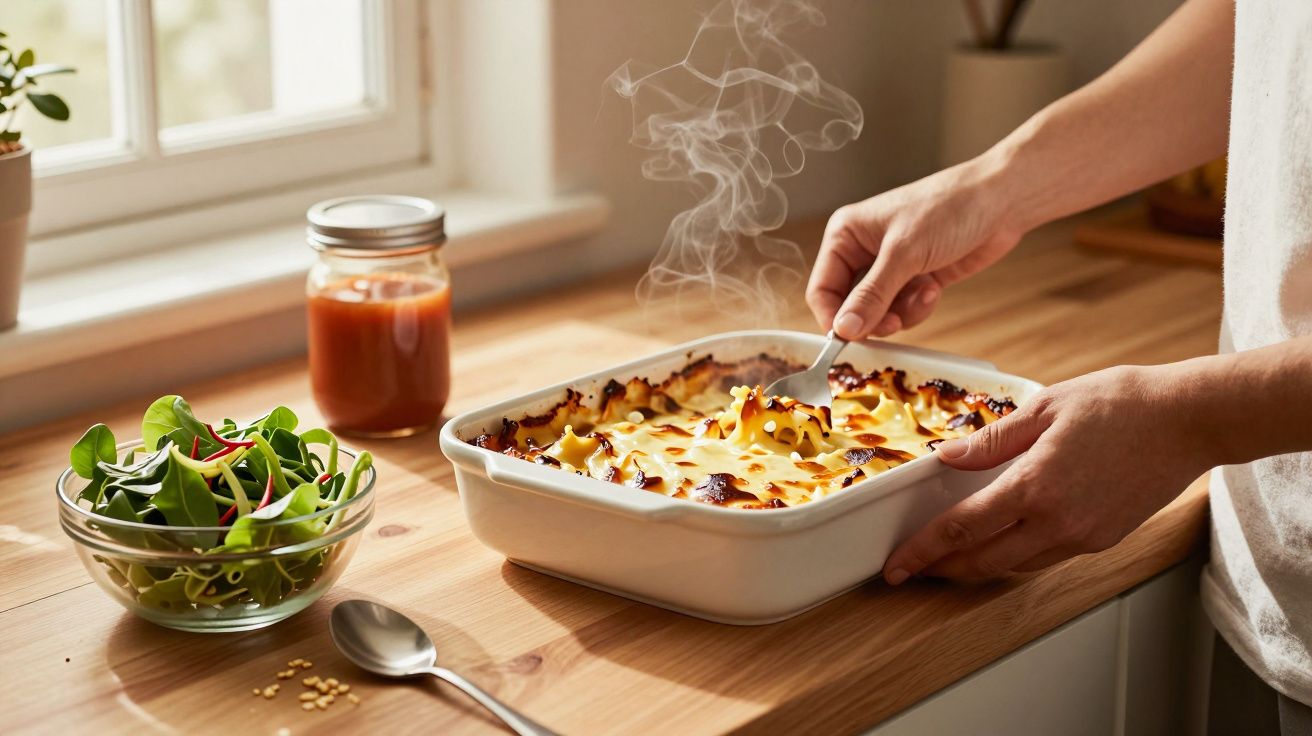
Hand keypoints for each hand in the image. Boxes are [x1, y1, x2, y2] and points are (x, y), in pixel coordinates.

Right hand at [806, 158, 1027, 339]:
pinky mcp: (914, 279)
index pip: (821, 289)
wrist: (1001, 201)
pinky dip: (918, 307)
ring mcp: (890, 267)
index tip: (850, 339)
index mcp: (845, 235)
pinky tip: (934, 287)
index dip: (834, 318)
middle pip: (849, 306)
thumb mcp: (904, 253)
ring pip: (878, 313)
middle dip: (874, 317)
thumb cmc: (949, 207)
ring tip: (924, 292)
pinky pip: (903, 310)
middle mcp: (862, 251)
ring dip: (901, 312)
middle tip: (895, 322)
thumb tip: (844, 329)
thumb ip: (872, 295)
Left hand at [881, 364, 1209, 583]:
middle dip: (942, 569)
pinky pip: (1047, 558)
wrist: (1191, 419)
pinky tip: (1001, 542)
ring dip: (977, 566)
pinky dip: (1015, 556)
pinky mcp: (1104, 539)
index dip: (923, 551)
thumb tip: (947, 457)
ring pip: (1015, 565)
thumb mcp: (1045, 407)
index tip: (897, 566)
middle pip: (983, 561)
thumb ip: (991, 440)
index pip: (962, 529)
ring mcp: (1084, 536)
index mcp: (1035, 487)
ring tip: (948, 559)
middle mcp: (1058, 522)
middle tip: (912, 569)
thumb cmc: (1123, 403)